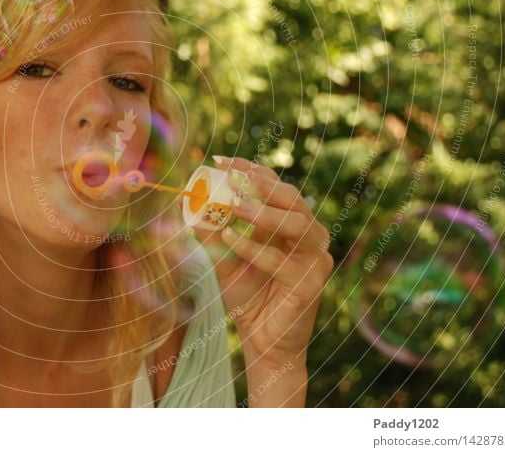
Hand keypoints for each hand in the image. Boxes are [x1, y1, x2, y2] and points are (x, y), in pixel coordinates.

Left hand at [193, 156, 333, 368]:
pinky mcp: (311, 284)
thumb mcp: (224, 263)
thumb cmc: (248, 299)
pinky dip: (254, 248)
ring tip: (233, 206)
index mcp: (291, 226)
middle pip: (293, 198)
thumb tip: (189, 208)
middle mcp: (308, 238)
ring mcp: (314, 260)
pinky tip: (230, 240)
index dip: (249, 170)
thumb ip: (212, 237)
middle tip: (232, 176)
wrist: (263, 344)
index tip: (218, 160)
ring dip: (262, 212)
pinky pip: (281, 260)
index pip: (275, 187)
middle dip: (261, 183)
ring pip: (296, 224)